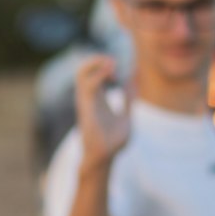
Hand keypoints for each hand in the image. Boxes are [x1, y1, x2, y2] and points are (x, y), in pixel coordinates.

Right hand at [74, 55, 131, 170]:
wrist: (106, 156)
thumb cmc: (113, 141)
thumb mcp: (126, 117)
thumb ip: (129, 101)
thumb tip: (133, 85)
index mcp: (97, 99)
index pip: (93, 73)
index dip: (105, 65)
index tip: (121, 70)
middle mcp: (89, 97)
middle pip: (83, 69)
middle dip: (97, 59)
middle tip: (114, 63)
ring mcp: (86, 100)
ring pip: (81, 72)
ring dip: (97, 63)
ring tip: (112, 65)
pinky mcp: (87, 106)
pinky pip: (88, 84)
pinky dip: (100, 74)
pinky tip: (113, 77)